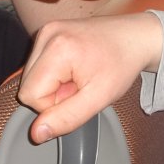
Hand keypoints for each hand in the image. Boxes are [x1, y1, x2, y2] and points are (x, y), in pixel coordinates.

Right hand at [18, 13, 163, 142]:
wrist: (136, 37)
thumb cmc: (122, 64)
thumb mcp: (100, 98)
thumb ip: (66, 118)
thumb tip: (36, 133)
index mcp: (57, 47)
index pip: (30, 95)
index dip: (54, 104)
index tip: (79, 93)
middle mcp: (48, 34)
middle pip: (27, 85)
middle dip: (53, 93)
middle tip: (81, 84)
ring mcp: (48, 30)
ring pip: (30, 76)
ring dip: (54, 84)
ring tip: (80, 75)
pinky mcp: (50, 31)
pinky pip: (38, 65)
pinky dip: (55, 72)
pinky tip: (76, 67)